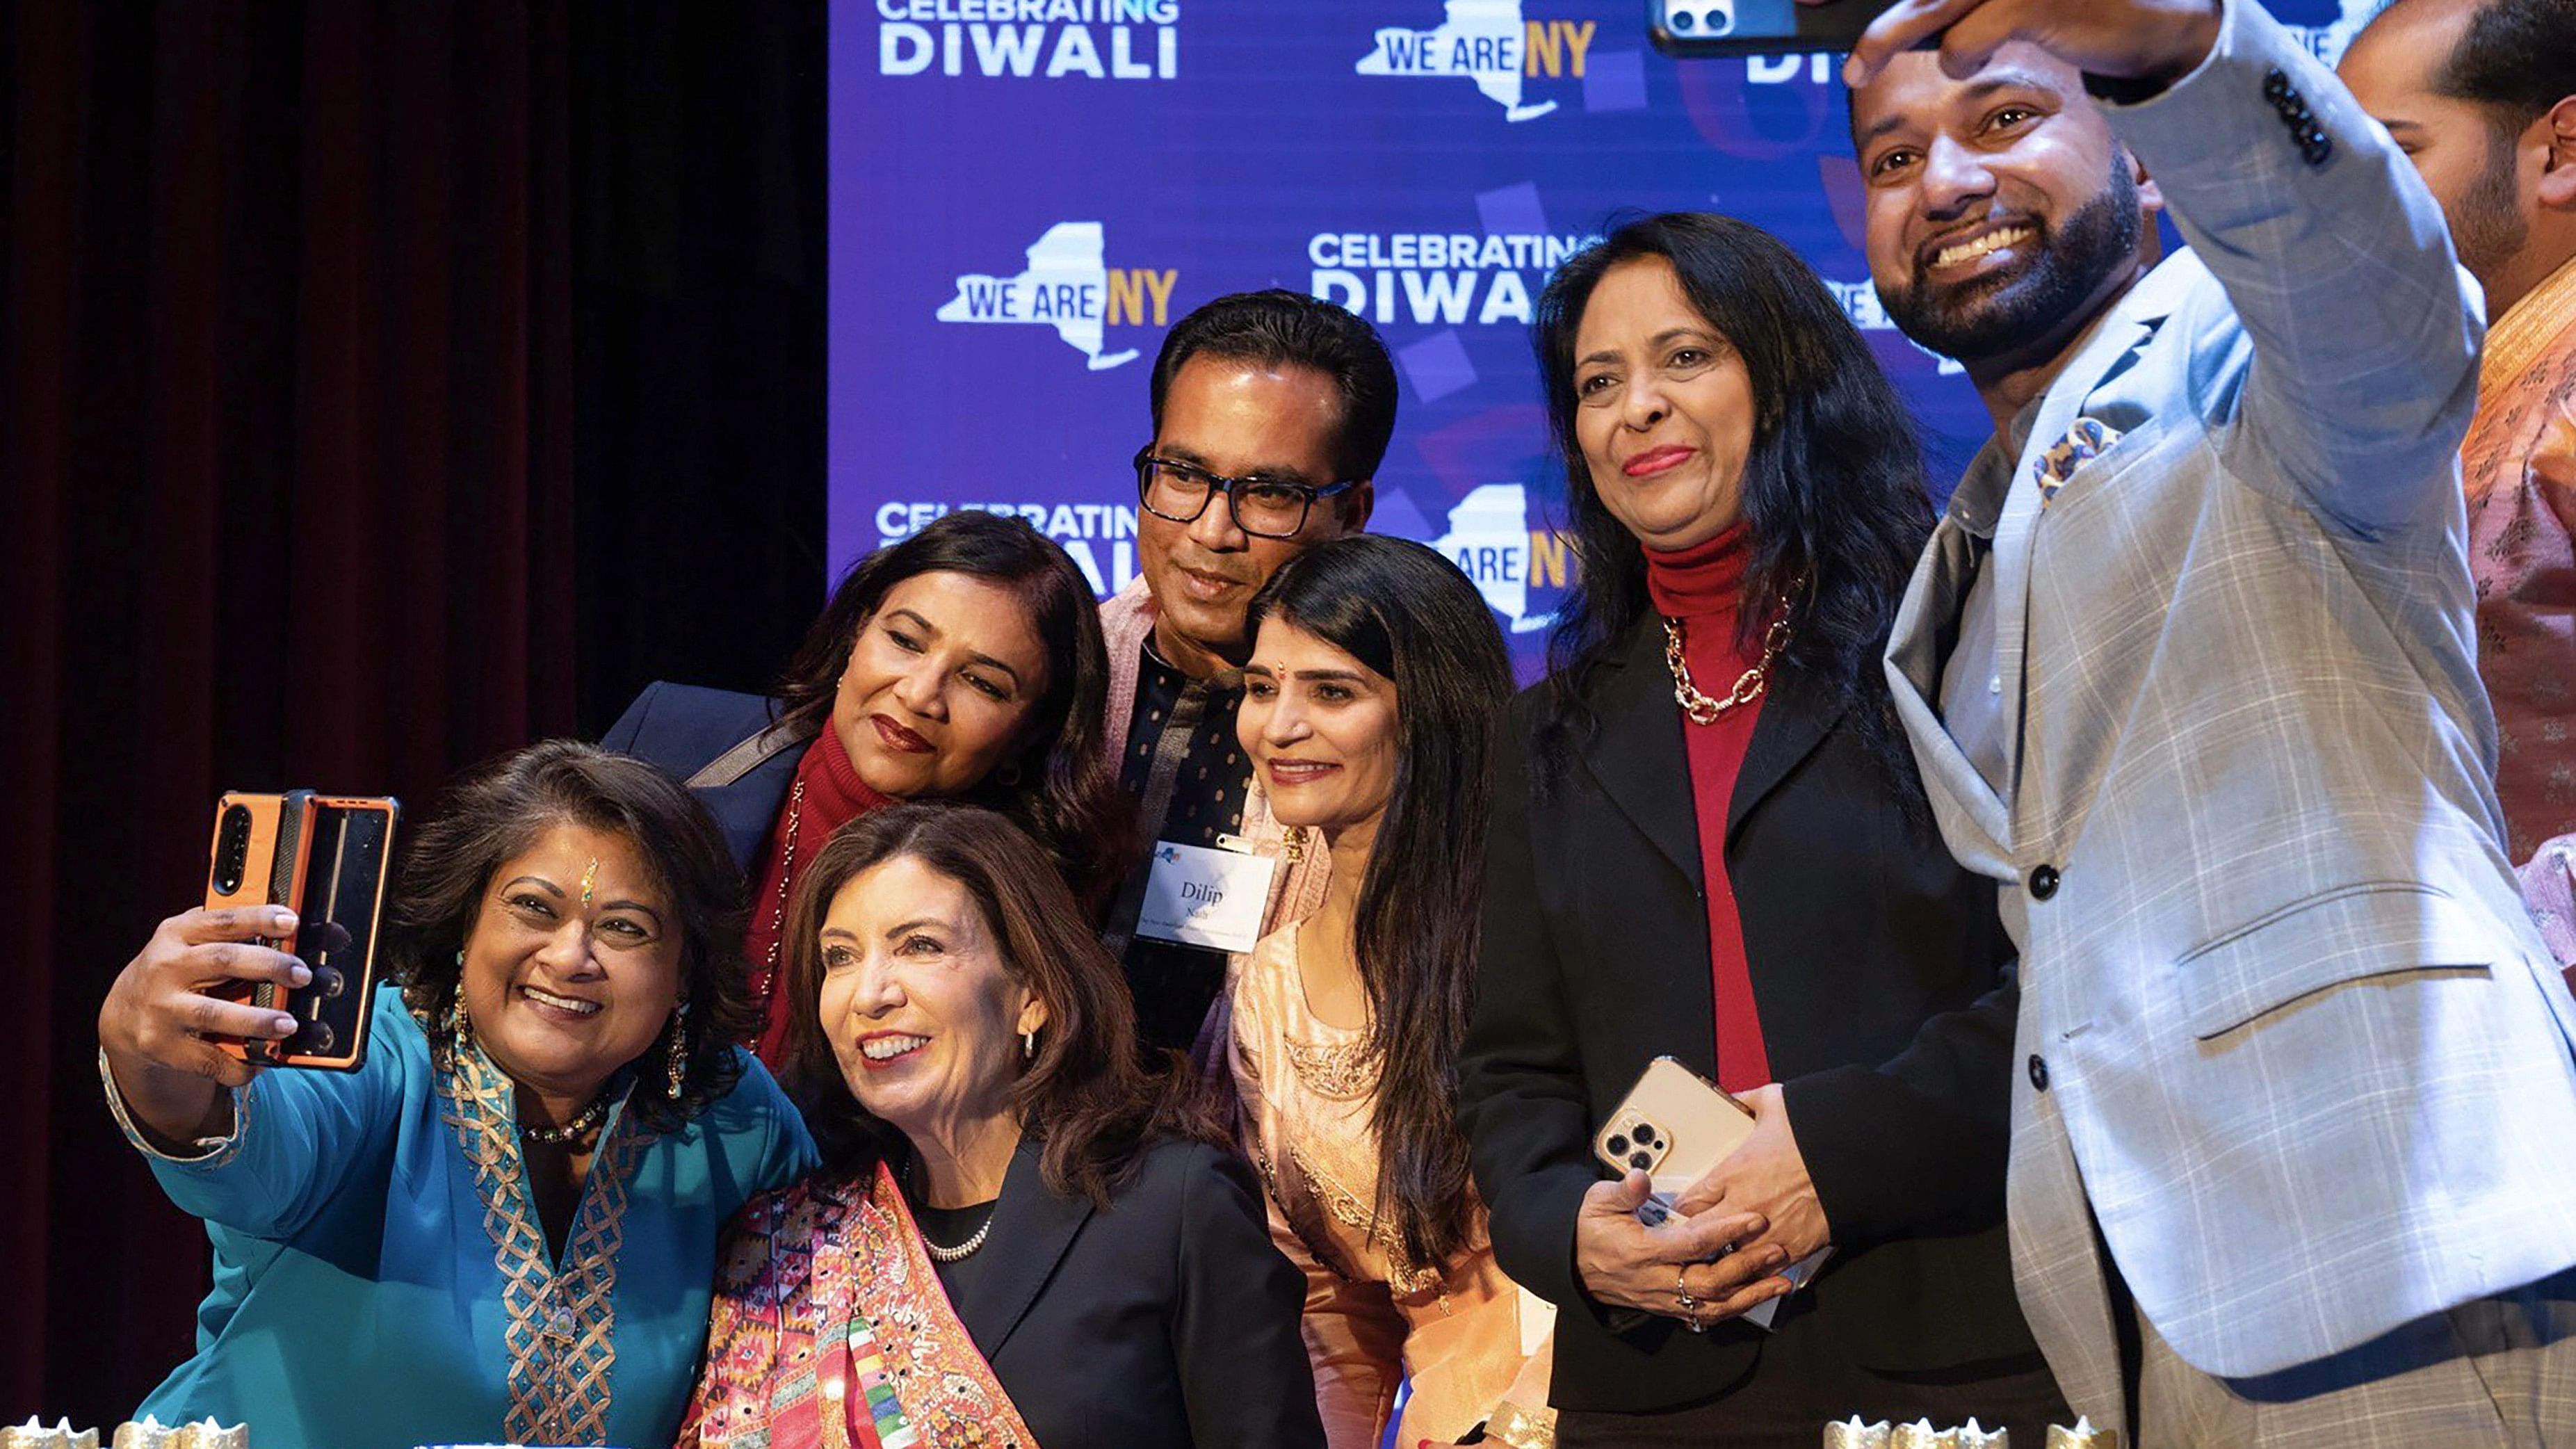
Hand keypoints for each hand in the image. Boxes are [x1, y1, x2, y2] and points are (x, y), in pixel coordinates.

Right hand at [98, 906, 308, 1143]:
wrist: (125, 1014)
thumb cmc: (176, 969)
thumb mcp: (190, 940)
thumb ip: (228, 930)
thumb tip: (289, 925)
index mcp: (176, 934)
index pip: (222, 920)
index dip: (258, 918)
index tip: (291, 922)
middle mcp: (166, 968)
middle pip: (222, 961)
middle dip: (268, 966)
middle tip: (302, 975)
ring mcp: (162, 1009)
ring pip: (213, 1013)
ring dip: (256, 1020)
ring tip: (288, 1024)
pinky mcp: (163, 1045)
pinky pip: (208, 1059)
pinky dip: (239, 1063)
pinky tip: (262, 1059)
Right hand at [1571, 1168, 1792, 1328]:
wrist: (1571, 1264)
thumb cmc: (1588, 1228)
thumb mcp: (1597, 1201)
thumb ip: (1623, 1191)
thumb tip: (1639, 1178)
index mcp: (1641, 1252)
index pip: (1691, 1244)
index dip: (1726, 1232)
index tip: (1754, 1219)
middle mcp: (1654, 1280)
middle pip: (1709, 1282)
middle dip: (1748, 1268)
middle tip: (1777, 1250)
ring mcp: (1662, 1298)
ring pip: (1712, 1306)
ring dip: (1749, 1295)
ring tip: (1781, 1282)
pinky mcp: (1666, 1307)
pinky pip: (1704, 1315)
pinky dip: (1733, 1308)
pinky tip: (1755, 1297)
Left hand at [1670, 1084, 1830, 1264]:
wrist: (1861, 1160)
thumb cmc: (1818, 1132)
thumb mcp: (1776, 1103)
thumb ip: (1747, 1100)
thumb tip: (1734, 1096)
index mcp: (1734, 1172)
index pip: (1689, 1202)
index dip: (1685, 1207)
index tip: (1687, 1208)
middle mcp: (1745, 1205)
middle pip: (1700, 1235)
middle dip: (1696, 1236)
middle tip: (1697, 1235)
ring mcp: (1768, 1231)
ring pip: (1730, 1258)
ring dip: (1727, 1254)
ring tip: (1728, 1249)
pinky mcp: (1793, 1248)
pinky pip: (1764, 1268)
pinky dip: (1759, 1266)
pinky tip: (1757, 1259)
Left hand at [1837, 0, 2221, 91]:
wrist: (2158, 16)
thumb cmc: (2072, 4)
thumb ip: (1951, 2)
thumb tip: (1898, 21)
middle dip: (1865, 7)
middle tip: (1804, 6)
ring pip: (1926, 4)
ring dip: (1884, 38)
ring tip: (1856, 69)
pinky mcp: (2034, 0)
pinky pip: (1966, 40)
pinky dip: (1959, 57)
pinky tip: (1970, 63)